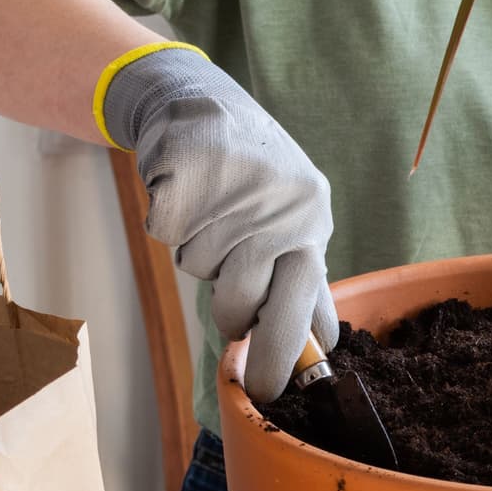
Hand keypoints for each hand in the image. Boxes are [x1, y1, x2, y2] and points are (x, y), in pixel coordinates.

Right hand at [103, 45, 338, 402]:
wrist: (199, 101)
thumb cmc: (252, 175)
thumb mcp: (293, 218)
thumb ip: (300, 276)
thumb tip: (322, 347)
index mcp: (313, 221)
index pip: (308, 302)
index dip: (289, 353)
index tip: (273, 390)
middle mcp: (281, 207)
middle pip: (251, 304)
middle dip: (244, 338)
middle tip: (240, 357)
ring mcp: (234, 192)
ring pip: (202, 272)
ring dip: (199, 257)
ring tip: (210, 218)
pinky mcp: (188, 176)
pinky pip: (169, 236)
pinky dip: (170, 224)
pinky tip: (185, 195)